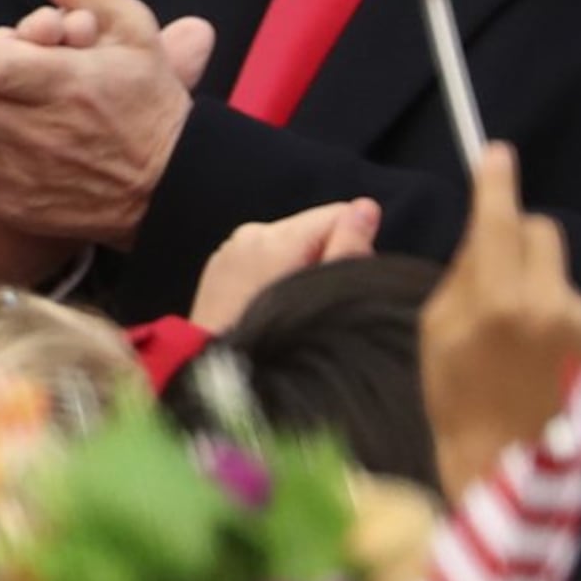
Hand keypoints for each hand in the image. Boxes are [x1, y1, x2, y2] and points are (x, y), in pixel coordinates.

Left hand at [191, 197, 380, 329]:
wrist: (214, 373)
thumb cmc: (278, 346)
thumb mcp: (323, 296)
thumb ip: (348, 249)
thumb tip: (367, 207)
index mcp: (276, 238)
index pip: (338, 214)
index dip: (352, 247)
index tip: (341, 284)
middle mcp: (250, 234)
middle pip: (312, 229)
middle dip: (324, 258)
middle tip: (316, 303)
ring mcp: (230, 249)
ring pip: (287, 244)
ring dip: (299, 268)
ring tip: (292, 311)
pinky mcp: (219, 266)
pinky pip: (261, 258)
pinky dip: (273, 275)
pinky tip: (269, 308)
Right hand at [420, 144, 580, 498]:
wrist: (507, 461)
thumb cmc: (456, 397)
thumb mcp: (436, 330)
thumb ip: (464, 276)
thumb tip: (484, 234)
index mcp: (497, 301)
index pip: (500, 221)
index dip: (496, 183)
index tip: (496, 154)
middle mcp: (546, 304)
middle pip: (540, 230)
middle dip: (517, 234)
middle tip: (493, 263)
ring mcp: (578, 323)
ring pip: (555, 268)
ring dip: (534, 279)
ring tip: (513, 330)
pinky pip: (570, 300)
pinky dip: (552, 310)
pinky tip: (536, 349)